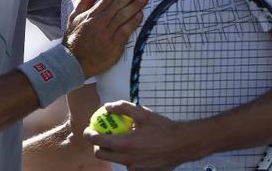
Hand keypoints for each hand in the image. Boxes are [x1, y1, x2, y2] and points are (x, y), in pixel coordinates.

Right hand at [64, 0, 147, 78]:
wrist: (72, 62)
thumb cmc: (74, 39)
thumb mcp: (75, 16)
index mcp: (93, 13)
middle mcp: (101, 21)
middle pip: (119, 3)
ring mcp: (107, 33)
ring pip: (123, 15)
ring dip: (135, 4)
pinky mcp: (113, 45)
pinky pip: (125, 31)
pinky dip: (133, 22)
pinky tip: (141, 15)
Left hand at [83, 101, 205, 170]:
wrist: (182, 144)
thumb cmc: (162, 128)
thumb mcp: (143, 113)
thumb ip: (123, 108)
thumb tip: (107, 106)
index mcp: (124, 144)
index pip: (97, 141)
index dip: (89, 134)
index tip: (89, 129)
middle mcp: (126, 159)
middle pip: (101, 155)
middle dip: (96, 146)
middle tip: (100, 136)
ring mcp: (134, 168)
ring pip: (115, 160)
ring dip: (112, 151)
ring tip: (120, 140)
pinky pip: (128, 164)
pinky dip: (127, 156)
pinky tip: (135, 147)